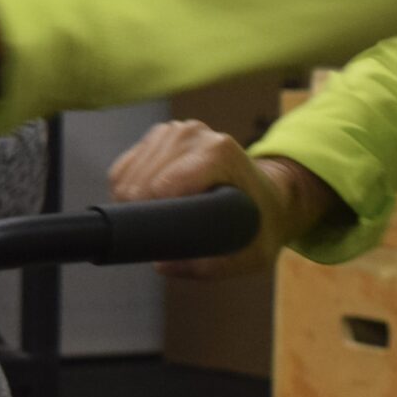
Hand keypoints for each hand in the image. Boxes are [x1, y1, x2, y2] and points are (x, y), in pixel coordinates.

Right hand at [107, 119, 327, 280]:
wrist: (271, 195)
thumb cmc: (261, 224)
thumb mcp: (251, 255)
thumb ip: (210, 265)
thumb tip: (161, 263)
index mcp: (218, 154)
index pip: (162, 185)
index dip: (151, 217)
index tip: (158, 240)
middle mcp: (194, 134)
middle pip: (140, 181)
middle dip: (141, 214)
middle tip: (160, 237)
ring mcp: (175, 131)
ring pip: (128, 174)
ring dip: (132, 203)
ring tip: (157, 222)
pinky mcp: (161, 135)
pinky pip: (125, 167)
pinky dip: (126, 189)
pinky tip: (147, 205)